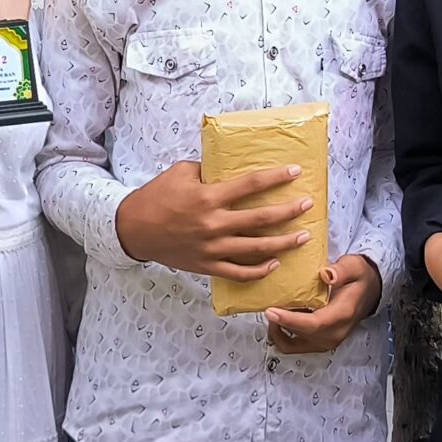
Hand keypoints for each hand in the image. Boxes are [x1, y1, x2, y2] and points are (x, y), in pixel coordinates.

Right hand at [115, 161, 312, 279]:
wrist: (134, 229)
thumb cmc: (157, 196)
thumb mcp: (181, 173)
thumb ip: (208, 170)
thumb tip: (231, 169)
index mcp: (209, 197)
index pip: (251, 185)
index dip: (275, 178)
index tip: (295, 172)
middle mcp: (214, 223)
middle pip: (261, 218)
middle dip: (289, 211)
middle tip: (308, 204)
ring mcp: (212, 248)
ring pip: (257, 248)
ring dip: (284, 243)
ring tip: (303, 237)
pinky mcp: (207, 265)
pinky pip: (239, 273)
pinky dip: (259, 271)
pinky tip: (275, 264)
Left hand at [265, 255, 382, 354]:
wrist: (368, 291)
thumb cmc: (358, 278)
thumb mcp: (353, 266)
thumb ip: (341, 270)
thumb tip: (326, 274)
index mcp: (342, 315)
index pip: (314, 324)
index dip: (290, 320)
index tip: (271, 311)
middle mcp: (335, 333)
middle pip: (300, 336)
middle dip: (279, 325)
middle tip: (267, 306)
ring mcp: (327, 340)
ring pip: (294, 346)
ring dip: (279, 332)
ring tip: (274, 312)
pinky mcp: (320, 342)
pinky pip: (295, 345)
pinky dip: (284, 334)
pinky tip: (283, 317)